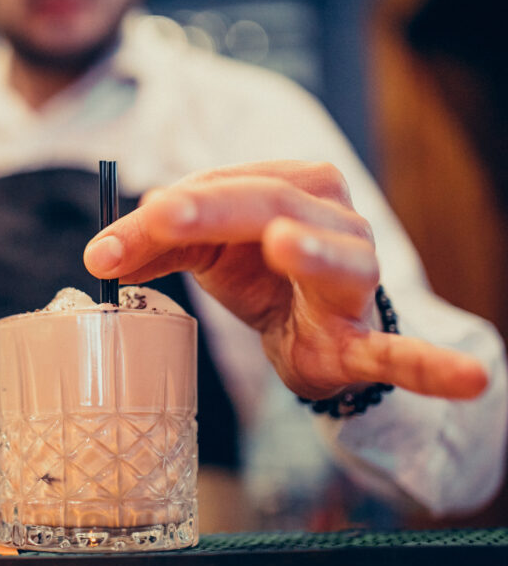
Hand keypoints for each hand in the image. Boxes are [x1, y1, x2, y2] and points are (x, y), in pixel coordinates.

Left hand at [83, 161, 487, 400]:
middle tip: (162, 215)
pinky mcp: (364, 337)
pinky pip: (400, 351)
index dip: (163, 213)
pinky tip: (470, 379)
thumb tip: (97, 253)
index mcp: (286, 186)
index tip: (106, 246)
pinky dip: (430, 365)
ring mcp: (354, 277)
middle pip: (270, 203)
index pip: (220, 187)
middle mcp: (328, 219)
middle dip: (212, 208)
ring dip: (312, 252)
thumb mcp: (199, 252)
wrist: (306, 328)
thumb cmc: (254, 272)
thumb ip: (151, 245)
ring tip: (284, 244)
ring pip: (338, 259)